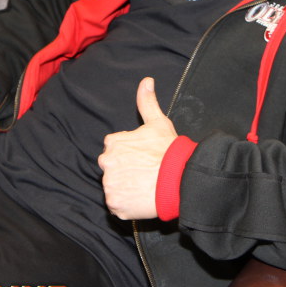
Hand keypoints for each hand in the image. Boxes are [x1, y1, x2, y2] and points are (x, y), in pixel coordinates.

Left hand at [98, 77, 177, 219]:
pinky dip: (127, 204)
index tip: (144, 158)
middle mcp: (106, 163)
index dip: (131, 155)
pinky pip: (117, 205)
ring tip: (145, 185)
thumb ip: (147, 102)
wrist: (179, 180)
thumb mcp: (159, 123)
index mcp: (113, 143)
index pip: (115, 149)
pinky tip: (142, 197)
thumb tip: (146, 81)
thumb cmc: (168, 151)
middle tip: (145, 173)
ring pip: (115, 187)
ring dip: (127, 187)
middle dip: (126, 171)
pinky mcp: (115, 205)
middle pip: (113, 169)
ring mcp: (110, 185)